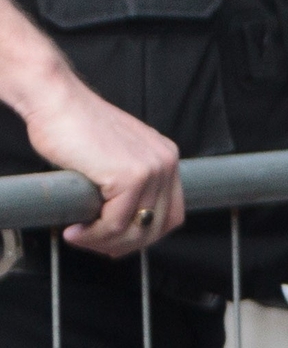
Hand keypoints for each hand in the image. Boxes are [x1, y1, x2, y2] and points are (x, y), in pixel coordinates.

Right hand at [19, 71, 182, 258]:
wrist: (56, 101)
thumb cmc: (73, 126)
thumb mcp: (112, 156)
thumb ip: (124, 183)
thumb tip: (119, 222)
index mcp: (165, 157)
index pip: (171, 213)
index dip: (144, 235)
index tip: (116, 243)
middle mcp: (165, 163)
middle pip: (158, 225)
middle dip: (125, 244)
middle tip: (94, 245)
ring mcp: (151, 169)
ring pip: (136, 228)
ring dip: (104, 242)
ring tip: (79, 237)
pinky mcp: (130, 175)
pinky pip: (116, 222)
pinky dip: (94, 234)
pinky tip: (75, 230)